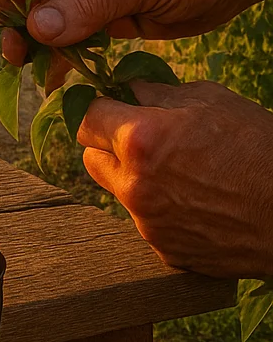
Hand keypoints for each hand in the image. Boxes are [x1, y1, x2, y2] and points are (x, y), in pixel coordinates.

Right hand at [0, 0, 272, 88]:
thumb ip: (92, 4)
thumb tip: (38, 28)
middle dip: (19, 20)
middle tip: (11, 53)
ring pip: (51, 15)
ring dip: (38, 42)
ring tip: (26, 70)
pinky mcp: (107, 12)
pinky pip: (75, 34)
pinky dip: (64, 55)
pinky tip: (53, 78)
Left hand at [77, 80, 272, 277]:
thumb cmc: (261, 149)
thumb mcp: (213, 101)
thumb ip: (159, 93)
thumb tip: (130, 90)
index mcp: (140, 140)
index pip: (86, 118)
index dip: (102, 110)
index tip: (116, 109)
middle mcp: (134, 185)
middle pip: (91, 159)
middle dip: (109, 146)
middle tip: (145, 141)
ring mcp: (148, 223)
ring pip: (120, 192)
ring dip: (137, 179)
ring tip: (183, 173)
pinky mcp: (166, 251)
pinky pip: (149, 222)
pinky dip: (163, 211)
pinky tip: (198, 203)